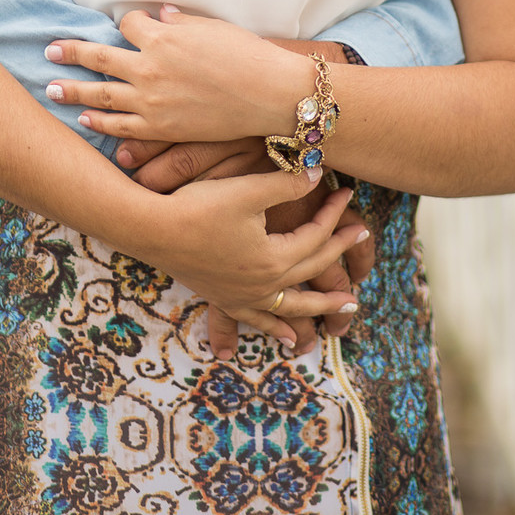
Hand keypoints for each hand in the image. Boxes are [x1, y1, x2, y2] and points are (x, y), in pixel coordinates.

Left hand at [45, 6, 305, 141]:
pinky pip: (121, 126)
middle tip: (49, 51)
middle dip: (71, 53)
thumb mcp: (212, 27)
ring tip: (51, 89)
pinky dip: (100, 123)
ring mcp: (151, 101)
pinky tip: (85, 120)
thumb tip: (161, 14)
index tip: (127, 23)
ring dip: (73, 91)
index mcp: (161, 37)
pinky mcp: (161, 128)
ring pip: (100, 96)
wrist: (268, 95)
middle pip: (99, 58)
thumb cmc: (246, 54)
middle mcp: (149, 68)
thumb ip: (180, 22)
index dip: (126, 21)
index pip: (127, 23)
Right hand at [139, 164, 368, 358]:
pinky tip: (289, 340)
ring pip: (292, 305)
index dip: (333, 213)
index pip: (315, 236)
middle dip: (339, 252)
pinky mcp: (223, 297)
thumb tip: (319, 173)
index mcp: (273, 259)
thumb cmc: (198, 207)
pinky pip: (258, 319)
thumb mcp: (248, 191)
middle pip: (311, 269)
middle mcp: (263, 285)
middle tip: (363, 236)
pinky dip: (276, 329)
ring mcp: (243, 296)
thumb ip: (287, 184)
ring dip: (321, 305)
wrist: (151, 229)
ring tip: (348, 308)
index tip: (347, 194)